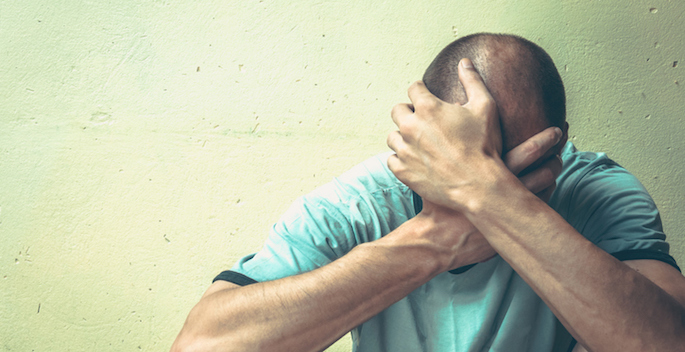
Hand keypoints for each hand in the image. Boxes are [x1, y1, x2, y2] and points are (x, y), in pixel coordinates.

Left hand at [387, 58, 501, 209]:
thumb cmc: (484, 145)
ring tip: (418, 141)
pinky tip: (414, 159)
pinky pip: (391, 160)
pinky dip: (400, 159)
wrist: (478, 185)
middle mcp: (411, 127)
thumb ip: (472, 81)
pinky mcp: (403, 171)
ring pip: (393, 136)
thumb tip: (464, 61)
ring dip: (403, 136)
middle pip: (397, 111)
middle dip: (408, 111)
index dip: (421, 91)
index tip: (426, 96)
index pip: (413, 89)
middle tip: (422, 119)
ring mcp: (405, 150)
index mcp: (428, 108)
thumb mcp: (485, 107)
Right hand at [413, 125, 564, 268]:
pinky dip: (545, 192)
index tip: (556, 130)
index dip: (546, 140)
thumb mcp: (440, 170)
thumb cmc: (438, 202)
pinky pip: (540, 206)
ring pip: (545, 188)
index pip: (529, 151)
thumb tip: (461, 125)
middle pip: (545, 169)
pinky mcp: (513, 224)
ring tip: (553, 162)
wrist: (437, 238)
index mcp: (490, 172)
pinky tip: (544, 185)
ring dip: (552, 173)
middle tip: (560, 143)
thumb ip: (455, 150)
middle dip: (556, 154)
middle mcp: (505, 190)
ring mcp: (511, 209)